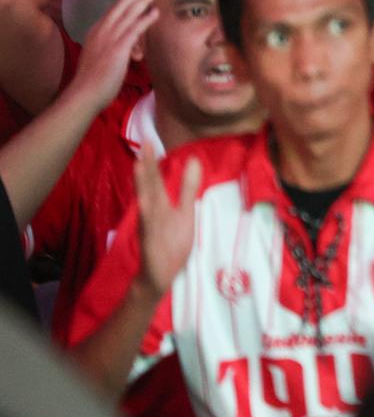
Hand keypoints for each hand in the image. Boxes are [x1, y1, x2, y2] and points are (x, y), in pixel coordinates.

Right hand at [67, 0, 158, 113]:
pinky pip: (134, 29)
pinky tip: (156, 12)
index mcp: (97, 31)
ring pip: (129, 13)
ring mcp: (109, 38)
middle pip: (122, 6)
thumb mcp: (101, 57)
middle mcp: (102, 30)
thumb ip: (111, 48)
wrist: (85, 93)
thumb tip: (123, 48)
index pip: (115, 10)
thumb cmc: (93, 81)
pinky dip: (145, 19)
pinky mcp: (118, 48)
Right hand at [134, 144, 200, 295]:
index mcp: (160, 205)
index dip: (152, 162)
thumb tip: (193, 161)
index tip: (149, 141)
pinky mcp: (151, 244)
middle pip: (149, 186)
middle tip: (144, 144)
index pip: (155, 180)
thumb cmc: (171, 242)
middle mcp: (153, 213)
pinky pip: (148, 229)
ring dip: (143, 186)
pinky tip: (145, 204)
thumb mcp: (185, 212)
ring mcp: (150, 228)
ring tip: (138, 167)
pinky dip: (148, 217)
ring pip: (147, 204)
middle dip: (147, 166)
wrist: (158, 275)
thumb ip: (187, 188)